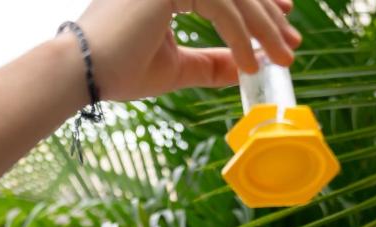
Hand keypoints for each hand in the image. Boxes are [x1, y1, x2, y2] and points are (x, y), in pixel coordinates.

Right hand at [73, 0, 303, 101]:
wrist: (83, 71)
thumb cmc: (118, 69)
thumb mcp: (177, 66)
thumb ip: (211, 63)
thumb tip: (245, 66)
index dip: (258, 2)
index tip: (284, 20)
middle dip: (269, 15)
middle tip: (292, 43)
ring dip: (264, 26)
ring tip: (282, 56)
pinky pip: (221, 6)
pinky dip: (240, 35)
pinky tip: (251, 61)